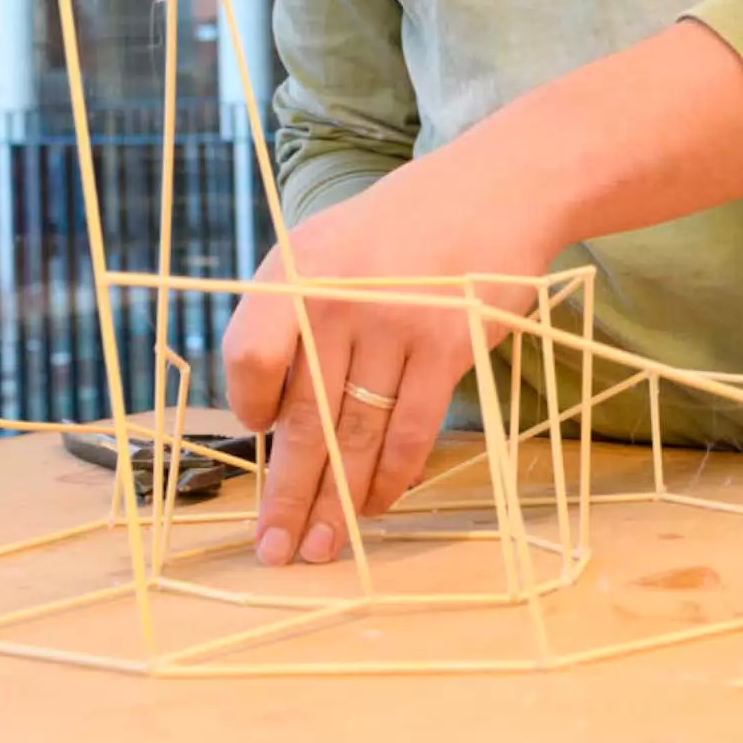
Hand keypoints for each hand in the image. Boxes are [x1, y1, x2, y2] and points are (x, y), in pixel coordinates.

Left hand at [223, 152, 560, 567]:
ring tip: (320, 548)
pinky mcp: (447, 348)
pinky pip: (409, 432)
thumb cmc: (400, 231)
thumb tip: (270, 420)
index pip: (250, 356)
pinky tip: (377, 505)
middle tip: (273, 550)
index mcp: (297, 271)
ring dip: (336, 502)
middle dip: (285, 494)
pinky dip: (391, 477)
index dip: (249, 405)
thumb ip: (292, 317)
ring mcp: (396, 325)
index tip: (258, 433)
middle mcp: (339, 299)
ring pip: (355, 437)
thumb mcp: (327, 247)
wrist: (493, 192)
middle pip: (301, 417)